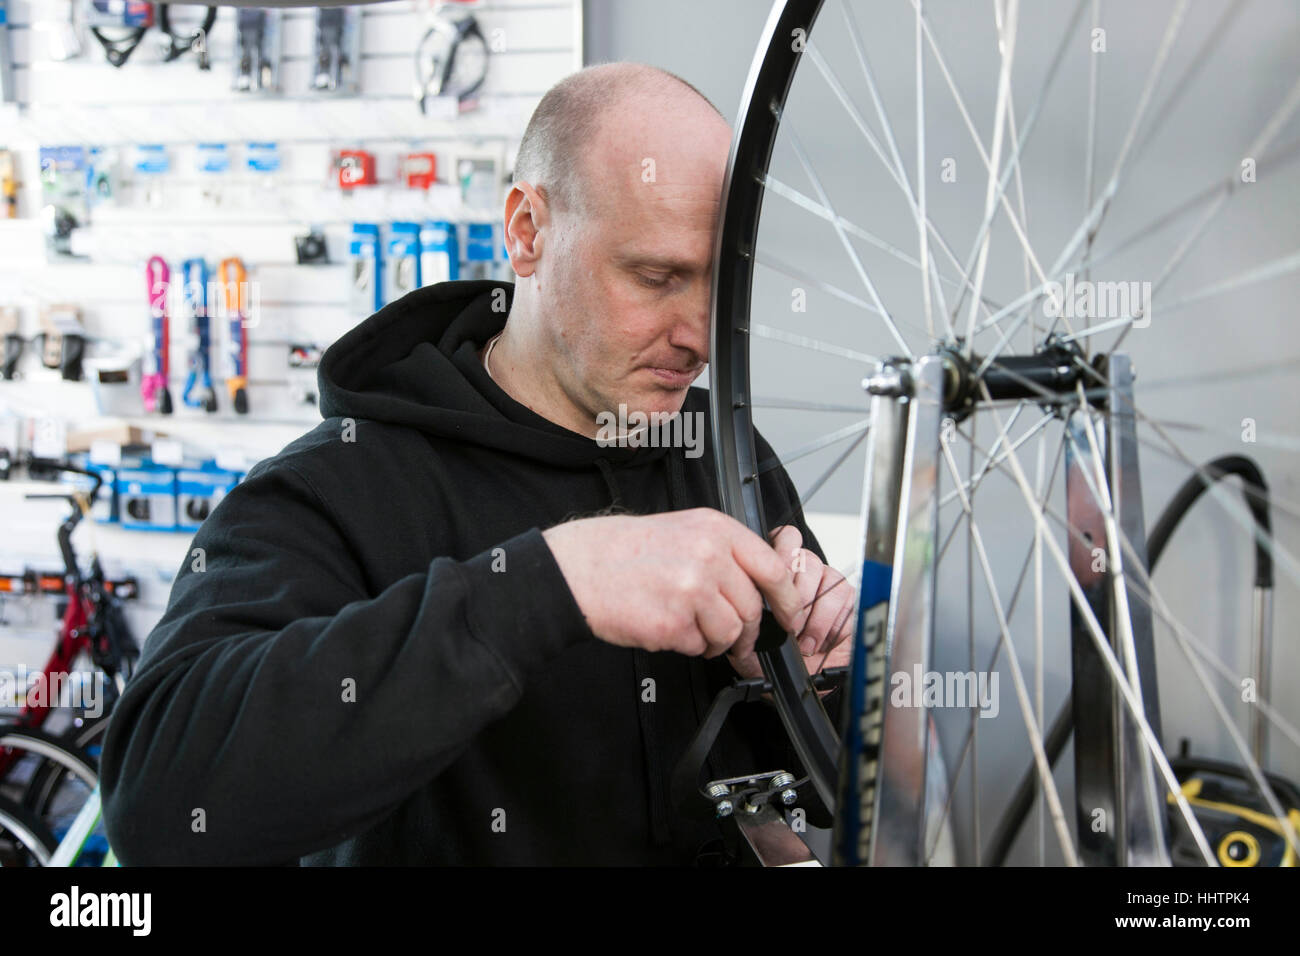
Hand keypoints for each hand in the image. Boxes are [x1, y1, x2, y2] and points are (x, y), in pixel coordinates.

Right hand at [543, 508, 809, 659]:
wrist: (577, 568)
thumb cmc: (624, 550)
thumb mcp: (683, 529)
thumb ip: (724, 551)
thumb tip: (761, 583)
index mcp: (715, 530)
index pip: (773, 568)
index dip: (787, 600)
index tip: (789, 616)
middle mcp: (708, 557)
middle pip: (752, 608)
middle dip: (744, 630)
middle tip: (729, 635)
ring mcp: (691, 591)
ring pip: (729, 632)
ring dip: (714, 639)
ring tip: (688, 626)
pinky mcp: (672, 624)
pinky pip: (699, 646)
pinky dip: (686, 644)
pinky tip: (664, 625)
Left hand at [725, 525, 854, 681]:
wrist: (811, 682)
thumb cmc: (782, 658)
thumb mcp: (753, 644)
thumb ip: (747, 623)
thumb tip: (740, 610)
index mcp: (780, 573)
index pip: (783, 539)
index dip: (779, 553)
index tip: (772, 579)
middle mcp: (806, 572)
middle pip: (804, 557)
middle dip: (794, 592)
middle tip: (788, 622)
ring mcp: (829, 584)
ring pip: (824, 576)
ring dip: (811, 613)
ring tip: (801, 640)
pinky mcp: (850, 600)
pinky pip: (843, 599)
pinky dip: (828, 625)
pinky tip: (817, 642)